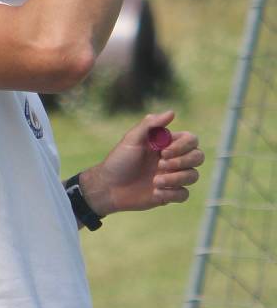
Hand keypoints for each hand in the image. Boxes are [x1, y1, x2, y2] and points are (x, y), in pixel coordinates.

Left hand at [79, 110, 203, 216]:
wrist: (109, 187)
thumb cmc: (119, 160)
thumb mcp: (132, 139)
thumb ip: (150, 124)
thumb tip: (172, 112)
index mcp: (166, 144)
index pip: (192, 140)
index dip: (183, 146)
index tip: (162, 152)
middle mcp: (172, 159)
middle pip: (198, 156)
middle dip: (182, 162)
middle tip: (159, 165)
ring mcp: (172, 177)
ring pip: (194, 176)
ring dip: (176, 179)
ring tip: (155, 181)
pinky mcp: (169, 194)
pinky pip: (184, 194)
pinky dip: (172, 194)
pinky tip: (155, 193)